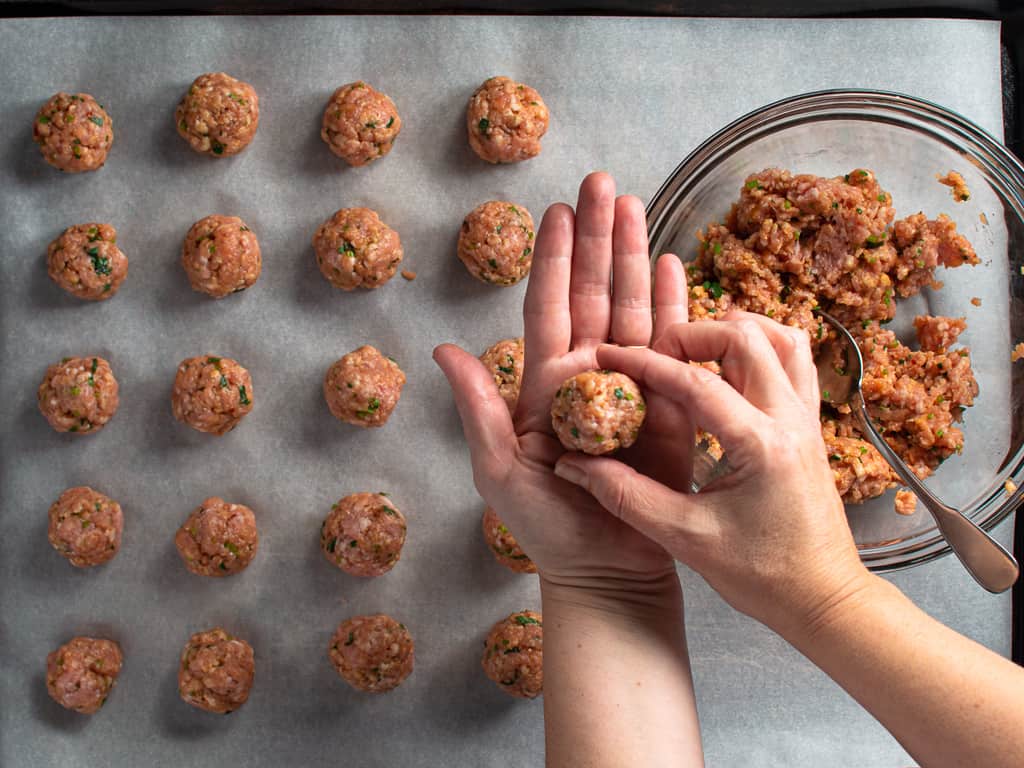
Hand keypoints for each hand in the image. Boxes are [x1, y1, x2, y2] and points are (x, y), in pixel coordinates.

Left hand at [434, 172, 687, 591]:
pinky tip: (676, 266)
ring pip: (634, 307)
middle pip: (593, 292)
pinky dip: (677, 305)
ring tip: (638, 206)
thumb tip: (442, 349)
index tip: (558, 209)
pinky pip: (674, 346)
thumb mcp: (500, 469)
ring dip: (636, 257)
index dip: (553, 257)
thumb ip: (477, 407)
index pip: (547, 306)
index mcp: (546, 383)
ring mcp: (632, 385)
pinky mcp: (671, 406)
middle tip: (605, 182)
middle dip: (599, 237)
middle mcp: (589, 374)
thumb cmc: (545, 528)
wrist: (605, 570)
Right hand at [553, 311, 871, 634]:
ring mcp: (807, 421)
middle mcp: (790, 420)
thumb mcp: (684, 538)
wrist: (825, 600)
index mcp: (760, 445)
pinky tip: (730, 371)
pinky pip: (795, 364)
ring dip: (734, 333)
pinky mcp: (811, 428)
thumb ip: (625, 496)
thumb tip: (575, 466)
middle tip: (656, 355)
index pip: (695, 382)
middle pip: (745, 338)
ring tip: (694, 353)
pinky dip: (762, 350)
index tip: (610, 355)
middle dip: (692, 335)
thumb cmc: (763, 576)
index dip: (645, 363)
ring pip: (781, 339)